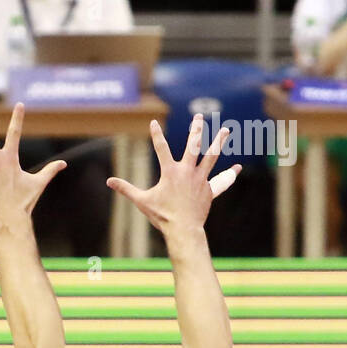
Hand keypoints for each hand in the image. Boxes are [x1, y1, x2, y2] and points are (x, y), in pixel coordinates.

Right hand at [106, 116, 240, 233]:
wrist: (183, 230)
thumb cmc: (161, 215)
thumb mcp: (141, 201)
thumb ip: (126, 188)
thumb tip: (109, 182)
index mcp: (170, 173)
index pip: (161, 149)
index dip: (157, 135)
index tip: (154, 122)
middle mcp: (187, 172)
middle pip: (193, 146)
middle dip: (196, 130)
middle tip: (200, 117)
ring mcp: (200, 180)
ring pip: (211, 157)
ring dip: (218, 142)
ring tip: (226, 130)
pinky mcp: (209, 190)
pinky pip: (220, 182)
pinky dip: (229, 176)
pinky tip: (237, 169)